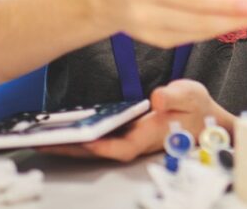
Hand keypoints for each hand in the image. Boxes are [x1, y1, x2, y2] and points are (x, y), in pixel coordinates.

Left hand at [42, 79, 234, 161]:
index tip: (81, 140)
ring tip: (41, 136)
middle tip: (42, 141)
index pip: (123, 146)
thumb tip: (158, 97)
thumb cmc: (198, 109)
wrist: (205, 117)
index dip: (102, 145)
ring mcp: (130, 138)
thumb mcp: (192, 96)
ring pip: (95, 146)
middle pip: (100, 150)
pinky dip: (79, 135)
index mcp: (152, 135)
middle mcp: (137, 141)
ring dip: (69, 143)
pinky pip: (98, 137)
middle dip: (72, 148)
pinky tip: (62, 129)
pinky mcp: (126, 132)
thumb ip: (176, 97)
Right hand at [90, 0, 246, 47]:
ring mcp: (151, 32)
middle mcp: (146, 13)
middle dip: (234, 16)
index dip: (219, 1)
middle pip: (196, 19)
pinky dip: (214, 29)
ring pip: (196, 32)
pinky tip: (236, 21)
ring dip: (230, 24)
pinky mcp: (158, 41)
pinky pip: (191, 37)